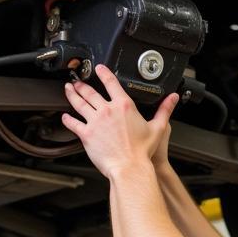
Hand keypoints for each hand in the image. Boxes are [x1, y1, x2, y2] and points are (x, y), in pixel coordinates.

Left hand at [61, 65, 177, 179]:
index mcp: (124, 106)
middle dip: (82, 84)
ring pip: (79, 103)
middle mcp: (107, 111)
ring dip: (72, 95)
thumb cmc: (142, 151)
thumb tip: (172, 99)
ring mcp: (95, 122)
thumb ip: (164, 110)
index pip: (111, 83)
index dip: (103, 73)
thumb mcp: (158, 127)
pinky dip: (67, 119)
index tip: (99, 68)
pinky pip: (74, 124)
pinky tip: (65, 117)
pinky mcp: (87, 134)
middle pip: (91, 92)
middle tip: (77, 81)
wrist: (129, 167)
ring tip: (68, 89)